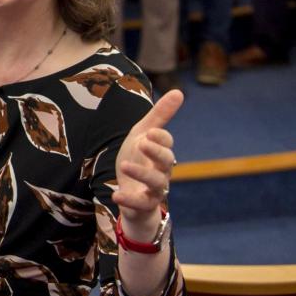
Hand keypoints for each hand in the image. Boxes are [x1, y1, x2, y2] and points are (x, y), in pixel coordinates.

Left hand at [113, 89, 182, 239]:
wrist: (130, 189)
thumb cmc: (139, 158)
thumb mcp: (143, 133)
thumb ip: (160, 115)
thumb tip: (179, 91)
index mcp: (161, 152)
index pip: (166, 143)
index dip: (160, 138)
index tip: (150, 132)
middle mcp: (161, 170)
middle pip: (166, 162)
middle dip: (156, 152)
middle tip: (142, 143)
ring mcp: (153, 188)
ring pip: (155, 182)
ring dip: (141, 174)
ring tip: (124, 166)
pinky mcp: (142, 204)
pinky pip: (139, 204)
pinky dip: (129, 200)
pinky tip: (115, 195)